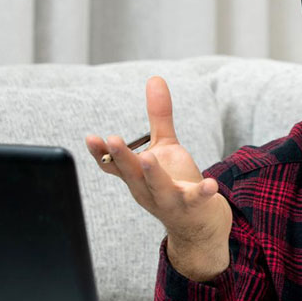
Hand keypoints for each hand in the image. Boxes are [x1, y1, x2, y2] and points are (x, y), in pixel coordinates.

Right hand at [85, 76, 232, 281]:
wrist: (198, 222)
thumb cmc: (174, 181)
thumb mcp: (164, 147)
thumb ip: (159, 115)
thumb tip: (155, 78)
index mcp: (136, 177)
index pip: (114, 165)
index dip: (101, 153)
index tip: (91, 138)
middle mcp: (147, 190)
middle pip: (131, 173)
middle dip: (121, 157)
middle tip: (111, 139)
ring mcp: (169, 199)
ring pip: (158, 187)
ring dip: (152, 174)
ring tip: (148, 158)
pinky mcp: (193, 204)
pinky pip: (197, 199)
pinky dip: (203, 192)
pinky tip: (210, 185)